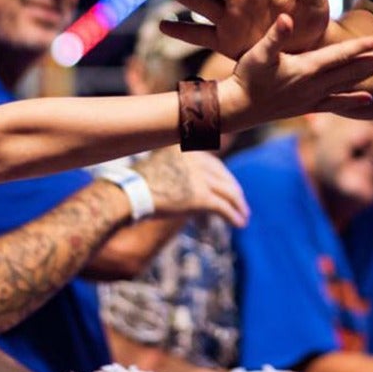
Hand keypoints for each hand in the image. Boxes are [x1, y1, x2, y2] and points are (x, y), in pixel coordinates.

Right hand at [131, 148, 248, 226]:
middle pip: (223, 176)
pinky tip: (239, 222)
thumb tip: (188, 186)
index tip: (230, 186)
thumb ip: (176, 169)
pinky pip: (223, 207)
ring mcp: (199, 177)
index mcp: (186, 148)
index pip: (213, 163)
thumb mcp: (158, 165)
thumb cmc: (135, 184)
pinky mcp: (200, 196)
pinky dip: (233, 215)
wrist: (128, 194)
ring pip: (228, 192)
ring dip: (238, 205)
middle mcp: (196, 158)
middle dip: (234, 191)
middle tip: (241, 202)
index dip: (224, 177)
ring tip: (244, 215)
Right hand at [227, 14, 372, 129]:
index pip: (340, 56)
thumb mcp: (258, 52)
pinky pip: (336, 103)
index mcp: (307, 69)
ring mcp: (313, 97)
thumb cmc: (246, 77)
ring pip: (349, 85)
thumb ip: (275, 36)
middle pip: (353, 71)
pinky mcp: (307, 106)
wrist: (237, 108)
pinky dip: (353, 100)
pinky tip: (369, 100)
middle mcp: (315, 85)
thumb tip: (286, 18)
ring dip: (372, 77)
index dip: (362, 47)